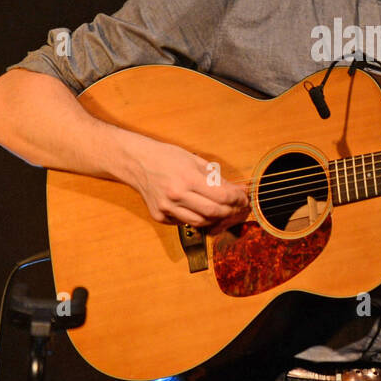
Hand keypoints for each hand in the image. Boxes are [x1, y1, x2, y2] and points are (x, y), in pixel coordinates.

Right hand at [122, 136, 249, 234]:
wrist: (136, 162)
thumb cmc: (166, 157)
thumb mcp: (194, 160)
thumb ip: (216, 178)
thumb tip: (236, 190)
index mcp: (187, 178)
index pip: (221, 196)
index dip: (237, 199)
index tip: (243, 197)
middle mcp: (176, 195)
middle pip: (213, 212)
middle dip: (230, 211)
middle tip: (237, 207)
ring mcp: (166, 208)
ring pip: (200, 223)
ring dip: (215, 218)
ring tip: (222, 210)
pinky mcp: (159, 217)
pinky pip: (184, 223)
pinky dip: (196, 218)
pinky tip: (199, 209)